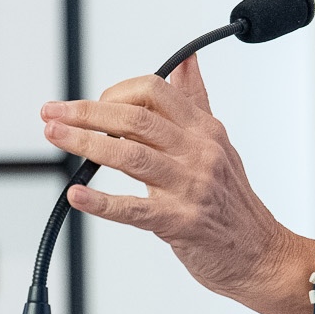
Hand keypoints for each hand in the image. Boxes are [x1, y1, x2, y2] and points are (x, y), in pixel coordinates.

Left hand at [40, 56, 314, 313]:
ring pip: (129, 155)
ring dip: (85, 143)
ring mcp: (189, 187)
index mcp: (204, 129)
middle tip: (53, 113)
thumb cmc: (232, 201)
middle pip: (135, 118)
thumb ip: (196, 100)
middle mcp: (198, 153)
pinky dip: (101, 201)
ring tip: (56, 136)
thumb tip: (187, 60)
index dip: (116, 91)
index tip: (92, 104)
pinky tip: (78, 194)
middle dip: (86, 112)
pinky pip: (133, 209)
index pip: (155, 91)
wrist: (260, 253)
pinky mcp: (179, 223)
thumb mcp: (218, 143)